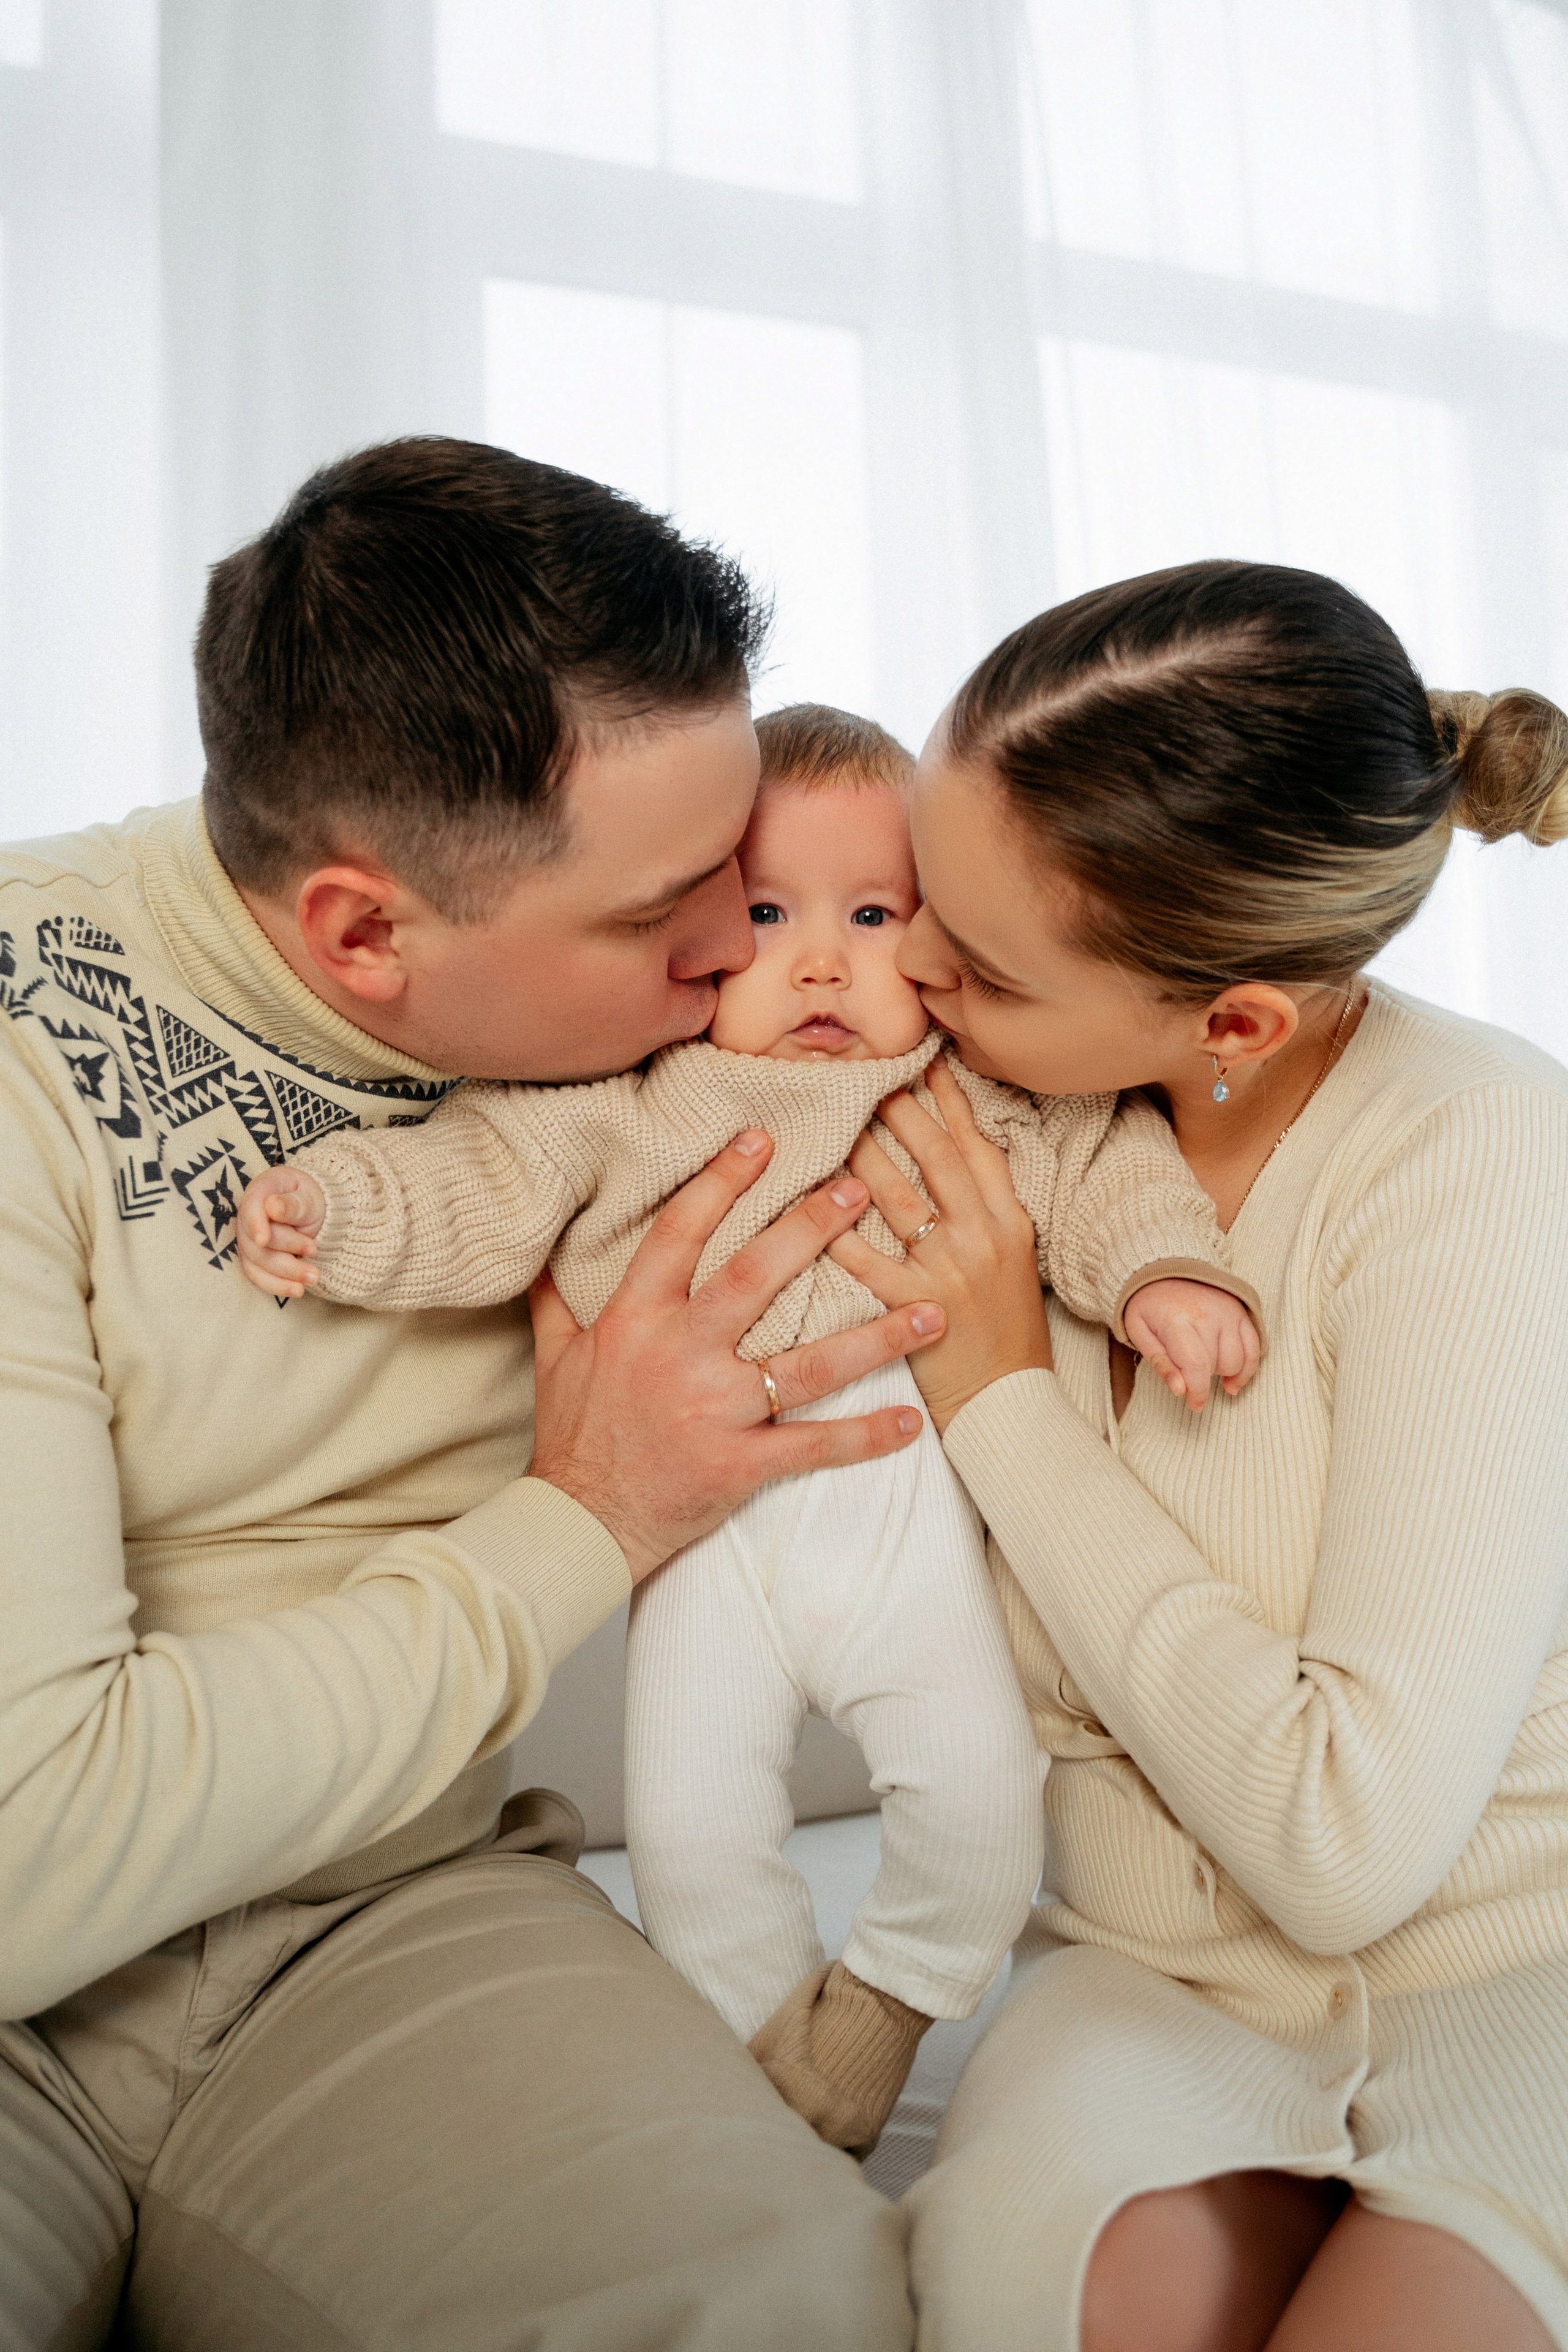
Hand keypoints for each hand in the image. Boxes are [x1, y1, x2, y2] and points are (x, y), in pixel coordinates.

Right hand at [236, 1165, 326, 1298]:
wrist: (310, 1212)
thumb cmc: (307, 1199)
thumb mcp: (307, 1196)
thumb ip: (292, 1203)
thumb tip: (272, 1207)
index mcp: (260, 1193)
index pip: (250, 1209)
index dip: (255, 1225)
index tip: (263, 1240)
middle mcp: (248, 1219)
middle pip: (257, 1242)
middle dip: (286, 1250)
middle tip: (314, 1251)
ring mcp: (248, 1242)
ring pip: (259, 1263)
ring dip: (286, 1273)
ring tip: (314, 1277)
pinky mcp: (255, 1261)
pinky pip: (260, 1277)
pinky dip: (279, 1286)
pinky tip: (298, 1290)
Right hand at [526, 1129, 946, 1582]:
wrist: (577, 1525)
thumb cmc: (571, 1438)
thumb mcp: (555, 1357)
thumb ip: (557, 1298)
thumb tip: (546, 1247)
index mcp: (635, 1319)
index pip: (679, 1233)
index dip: (721, 1182)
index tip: (762, 1139)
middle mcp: (679, 1354)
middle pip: (754, 1278)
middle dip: (811, 1230)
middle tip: (859, 1190)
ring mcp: (713, 1410)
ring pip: (807, 1364)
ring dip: (875, 1338)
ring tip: (931, 1310)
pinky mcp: (738, 1465)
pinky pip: (813, 1446)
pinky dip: (865, 1437)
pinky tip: (911, 1422)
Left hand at [825, 1059, 1050, 1433]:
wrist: (1007, 1404)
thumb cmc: (1005, 1330)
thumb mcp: (1014, 1259)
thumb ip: (985, 1208)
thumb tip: (950, 1153)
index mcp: (1010, 1221)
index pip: (977, 1146)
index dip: (950, 1102)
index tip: (924, 1065)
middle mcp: (983, 1237)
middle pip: (935, 1157)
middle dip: (899, 1111)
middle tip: (863, 1078)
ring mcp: (949, 1271)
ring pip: (896, 1196)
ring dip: (859, 1155)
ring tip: (828, 1126)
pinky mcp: (914, 1309)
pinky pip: (866, 1259)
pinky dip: (835, 1231)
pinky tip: (806, 1205)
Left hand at [1123, 1277, 1261, 1410]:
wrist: (1164, 1269)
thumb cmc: (1149, 1305)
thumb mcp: (1139, 1332)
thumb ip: (1160, 1363)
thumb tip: (1180, 1391)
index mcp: (1178, 1321)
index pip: (1196, 1366)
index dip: (1198, 1392)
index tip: (1195, 1405)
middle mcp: (1208, 1315)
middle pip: (1217, 1365)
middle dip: (1203, 1378)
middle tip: (1188, 1372)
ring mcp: (1228, 1312)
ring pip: (1238, 1360)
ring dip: (1223, 1372)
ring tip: (1206, 1367)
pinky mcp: (1241, 1312)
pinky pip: (1255, 1347)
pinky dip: (1248, 1367)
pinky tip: (1235, 1379)